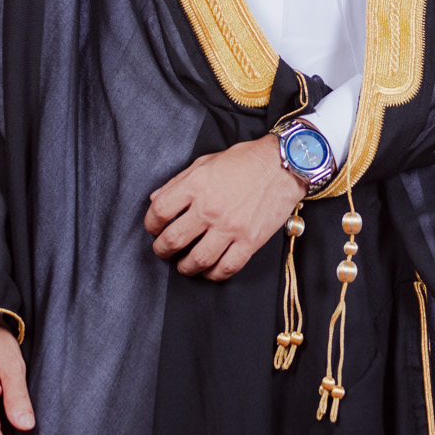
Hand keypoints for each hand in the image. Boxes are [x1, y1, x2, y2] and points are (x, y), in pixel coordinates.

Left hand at [144, 135, 306, 280]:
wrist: (284, 165)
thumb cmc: (245, 160)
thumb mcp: (206, 162)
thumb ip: (179, 181)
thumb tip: (156, 200)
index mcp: (197, 185)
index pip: (159, 212)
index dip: (150, 224)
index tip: (154, 228)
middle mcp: (210, 208)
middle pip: (173, 240)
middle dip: (162, 249)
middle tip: (163, 250)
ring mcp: (231, 227)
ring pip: (197, 260)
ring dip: (184, 267)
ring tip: (183, 264)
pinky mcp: (250, 241)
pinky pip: (226, 268)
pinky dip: (213, 274)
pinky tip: (209, 270)